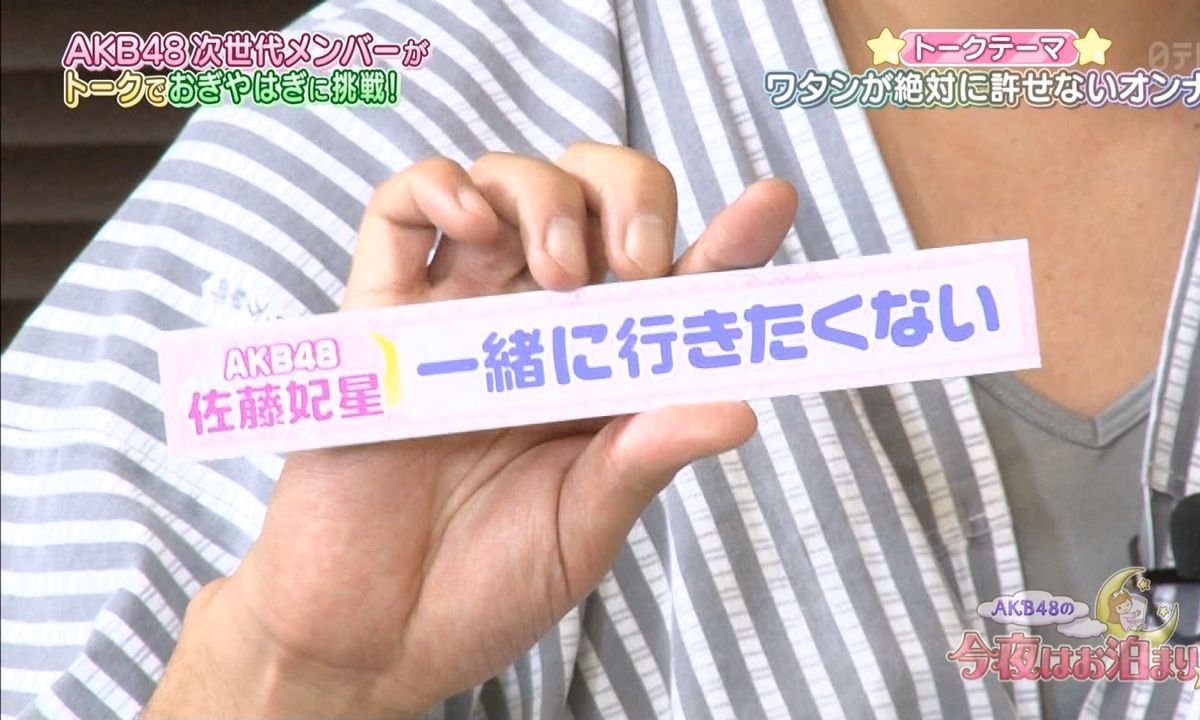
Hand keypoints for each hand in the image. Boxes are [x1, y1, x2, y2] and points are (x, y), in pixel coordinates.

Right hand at [145, 143, 797, 718]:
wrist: (373, 639)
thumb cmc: (485, 585)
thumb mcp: (585, 525)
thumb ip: (647, 458)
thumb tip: (738, 406)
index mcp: (603, 369)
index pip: (679, 280)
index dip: (729, 236)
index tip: (771, 204)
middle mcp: (535, 324)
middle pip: (594, 195)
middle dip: (628, 195)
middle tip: (636, 261)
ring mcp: (456, 312)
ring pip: (504, 182)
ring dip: (542, 193)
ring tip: (556, 268)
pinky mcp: (376, 318)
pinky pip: (397, 212)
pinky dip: (436, 186)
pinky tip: (467, 221)